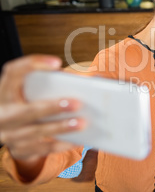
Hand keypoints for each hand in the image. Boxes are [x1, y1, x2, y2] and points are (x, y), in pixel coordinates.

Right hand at [0, 55, 84, 177]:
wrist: (7, 129)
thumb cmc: (27, 101)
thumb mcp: (31, 89)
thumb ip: (52, 81)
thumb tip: (90, 79)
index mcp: (5, 90)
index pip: (13, 72)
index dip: (33, 64)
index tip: (57, 62)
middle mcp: (3, 113)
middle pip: (27, 110)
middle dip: (53, 107)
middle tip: (78, 103)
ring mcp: (9, 133)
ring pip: (36, 132)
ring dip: (61, 127)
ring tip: (83, 122)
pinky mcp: (20, 149)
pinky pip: (43, 148)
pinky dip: (62, 144)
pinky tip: (78, 139)